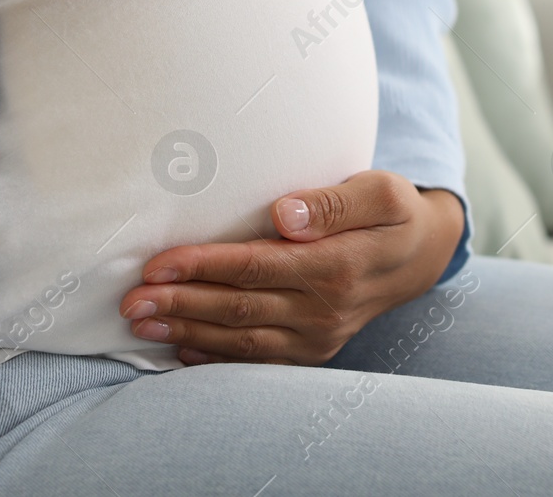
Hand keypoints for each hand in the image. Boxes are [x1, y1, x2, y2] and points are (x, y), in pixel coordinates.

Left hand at [119, 171, 465, 365]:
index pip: (256, 267)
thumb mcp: (380, 191)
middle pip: (239, 308)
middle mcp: (325, 309)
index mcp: (337, 266)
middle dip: (180, 303)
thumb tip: (285, 213)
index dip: (203, 266)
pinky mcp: (313, 350)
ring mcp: (319, 336)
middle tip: (130, 301)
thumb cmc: (394, 212)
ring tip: (141, 322)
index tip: (158, 262)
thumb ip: (334, 202)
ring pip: (241, 340)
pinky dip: (215, 358)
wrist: (422, 256)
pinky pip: (257, 361)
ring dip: (187, 331)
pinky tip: (180, 347)